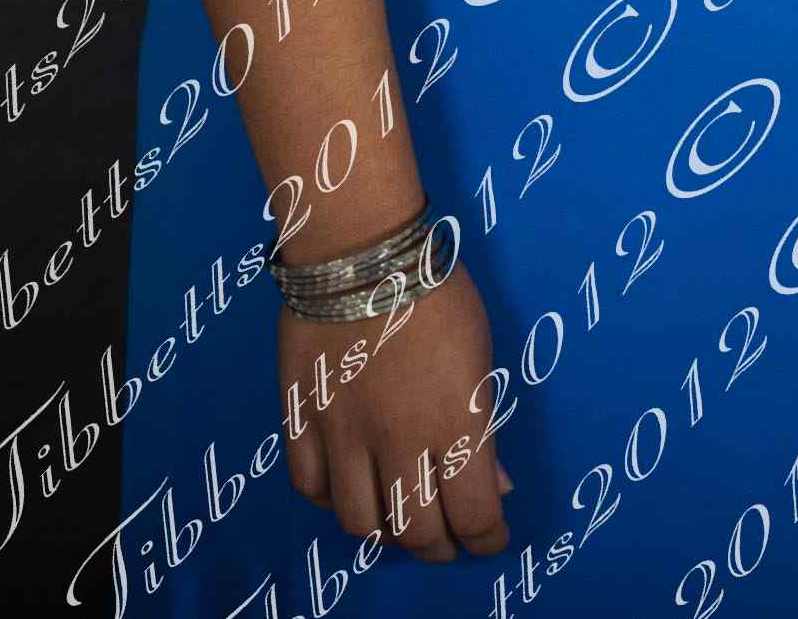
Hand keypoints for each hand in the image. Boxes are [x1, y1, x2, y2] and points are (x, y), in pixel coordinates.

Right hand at [281, 263, 512, 560]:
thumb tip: (495, 482)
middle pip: (417, 531)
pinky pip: (311, 487)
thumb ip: (484, 426)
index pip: (476, 516)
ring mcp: (344, 437)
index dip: (488, 539)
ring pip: (360, 521)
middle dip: (440, 547)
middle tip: (448, 539)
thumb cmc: (437, 291)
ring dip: (385, 532)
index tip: (493, 538)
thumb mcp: (483, 355)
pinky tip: (349, 490)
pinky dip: (332, 501)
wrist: (361, 251)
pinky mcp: (302, 421)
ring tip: (399, 521)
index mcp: (456, 426)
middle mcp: (400, 444)